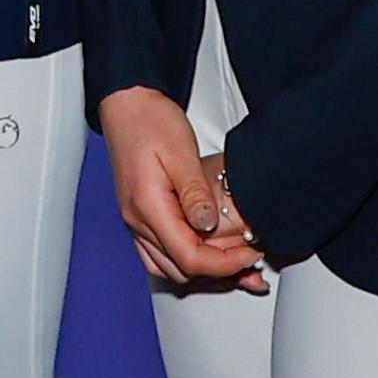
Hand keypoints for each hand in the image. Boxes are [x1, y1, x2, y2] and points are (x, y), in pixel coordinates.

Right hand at [102, 86, 266, 292]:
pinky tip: (207, 253)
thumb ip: (195, 192)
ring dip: (202, 271)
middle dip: (218, 272)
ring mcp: (136, 222)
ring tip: (235, 264)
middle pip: (179, 270)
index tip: (250, 253)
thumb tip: (208, 226)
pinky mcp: (141, 216)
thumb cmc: (149, 120)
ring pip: (168, 268)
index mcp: (147, 206)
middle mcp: (137, 221)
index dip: (224, 264)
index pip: (188, 257)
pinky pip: (161, 254)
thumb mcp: (180, 151)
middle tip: (250, 259)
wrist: (127, 105)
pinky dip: (186, 260)